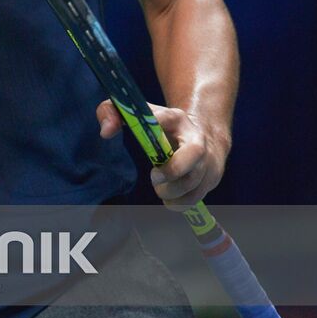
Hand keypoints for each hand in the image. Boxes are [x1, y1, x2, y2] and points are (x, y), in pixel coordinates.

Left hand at [97, 99, 229, 209]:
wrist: (200, 135)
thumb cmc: (159, 126)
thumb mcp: (137, 114)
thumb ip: (112, 113)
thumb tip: (105, 132)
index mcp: (176, 118)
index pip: (167, 118)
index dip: (156, 122)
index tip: (142, 132)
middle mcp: (196, 137)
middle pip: (194, 153)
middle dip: (172, 170)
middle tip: (154, 176)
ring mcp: (206, 159)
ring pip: (194, 181)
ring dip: (172, 192)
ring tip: (160, 189)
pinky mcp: (211, 178)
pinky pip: (196, 197)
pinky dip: (179, 204)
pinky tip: (169, 199)